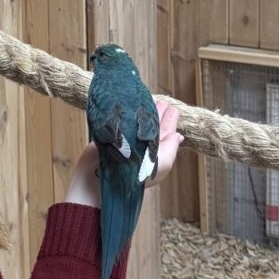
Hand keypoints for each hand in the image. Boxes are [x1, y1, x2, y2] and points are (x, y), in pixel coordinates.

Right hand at [64, 99, 183, 206]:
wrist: (101, 178)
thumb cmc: (134, 175)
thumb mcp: (162, 163)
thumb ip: (171, 148)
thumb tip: (178, 136)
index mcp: (157, 151)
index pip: (166, 132)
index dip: (170, 119)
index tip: (172, 108)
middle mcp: (143, 144)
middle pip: (153, 125)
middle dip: (159, 113)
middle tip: (162, 101)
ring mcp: (128, 138)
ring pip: (138, 122)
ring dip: (143, 111)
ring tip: (147, 99)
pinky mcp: (113, 134)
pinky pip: (123, 121)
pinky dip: (128, 113)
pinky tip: (130, 105)